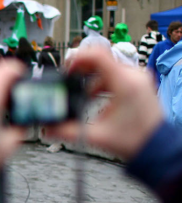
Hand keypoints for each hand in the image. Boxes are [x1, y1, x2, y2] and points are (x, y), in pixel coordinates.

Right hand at [45, 49, 162, 160]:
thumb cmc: (134, 140)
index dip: (78, 58)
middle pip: (101, 59)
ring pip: (107, 66)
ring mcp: (138, 77)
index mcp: (125, 84)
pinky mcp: (138, 82)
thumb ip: (68, 132)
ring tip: (83, 93)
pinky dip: (101, 80)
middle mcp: (134, 76)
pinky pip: (115, 72)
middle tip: (70, 81)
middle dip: (81, 70)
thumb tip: (48, 128)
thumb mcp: (96, 136)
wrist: (155, 146)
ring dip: (91, 77)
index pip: (98, 55)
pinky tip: (95, 95)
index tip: (67, 68)